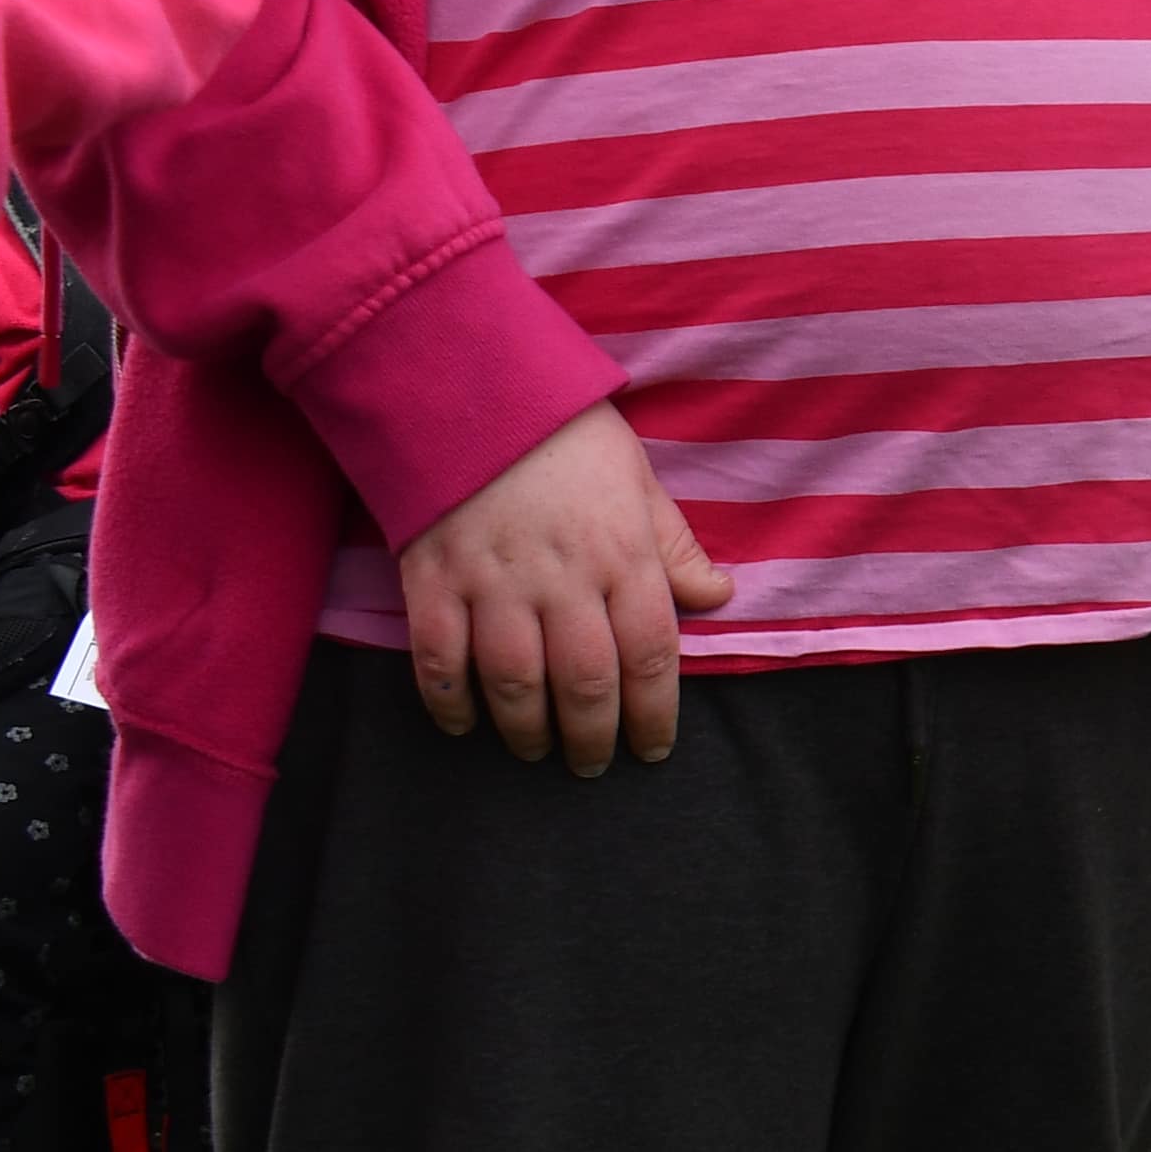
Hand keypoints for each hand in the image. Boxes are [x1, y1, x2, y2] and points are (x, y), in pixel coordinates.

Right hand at [397, 402, 734, 775]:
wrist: (470, 385)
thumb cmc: (566, 435)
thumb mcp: (640, 481)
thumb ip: (674, 547)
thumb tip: (718, 597)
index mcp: (623, 554)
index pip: (651, 655)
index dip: (655, 714)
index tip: (653, 748)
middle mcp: (564, 578)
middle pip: (586, 682)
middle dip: (594, 737)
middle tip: (594, 766)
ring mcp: (495, 582)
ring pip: (515, 683)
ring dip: (527, 730)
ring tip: (535, 751)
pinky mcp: (433, 580)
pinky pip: (439, 660)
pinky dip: (449, 702)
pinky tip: (463, 724)